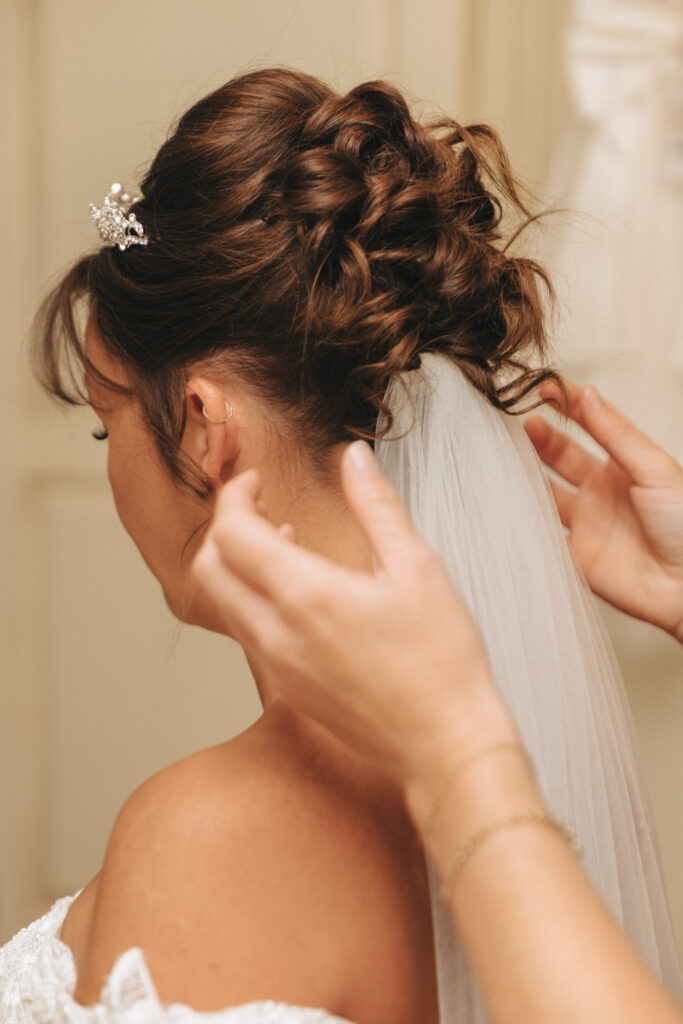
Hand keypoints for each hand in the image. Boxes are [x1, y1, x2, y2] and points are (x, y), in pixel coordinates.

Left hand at [191, 442, 516, 786]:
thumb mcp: (417, 568)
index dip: (235, 495)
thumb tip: (354, 456)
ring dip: (236, 563)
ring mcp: (277, 666)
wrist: (446, 745)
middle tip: (259, 504)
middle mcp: (277, 634)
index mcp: (307, 597)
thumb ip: (377, 506)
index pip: (232, 532)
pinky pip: (245, 631)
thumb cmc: (441, 661)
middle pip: (208, 567)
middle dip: (224, 527)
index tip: (257, 480)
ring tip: (283, 537)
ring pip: (221, 602)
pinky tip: (297, 589)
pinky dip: (252, 597)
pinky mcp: (286, 688)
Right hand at [524, 381, 682, 641]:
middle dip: (538, 437)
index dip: (565, 404)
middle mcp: (600, 490)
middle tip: (520, 424)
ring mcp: (585, 521)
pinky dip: (522, 518)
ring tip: (504, 456)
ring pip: (543, 491)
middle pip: (559, 456)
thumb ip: (616, 433)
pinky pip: (539, 532)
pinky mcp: (572, 554)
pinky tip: (509, 501)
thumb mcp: (653, 468)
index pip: (589, 425)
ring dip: (525, 474)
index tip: (542, 387)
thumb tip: (587, 394)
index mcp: (624, 465)